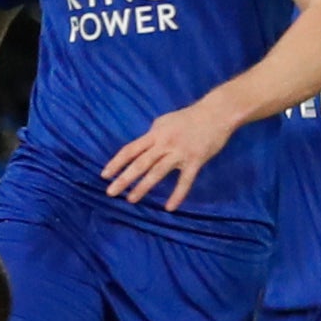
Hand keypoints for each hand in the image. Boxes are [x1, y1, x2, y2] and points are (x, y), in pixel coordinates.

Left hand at [102, 99, 240, 208]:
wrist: (217, 113)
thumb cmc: (188, 118)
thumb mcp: (164, 122)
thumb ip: (151, 136)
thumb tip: (139, 149)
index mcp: (154, 134)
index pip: (130, 150)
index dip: (116, 163)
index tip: (104, 175)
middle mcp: (164, 144)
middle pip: (140, 163)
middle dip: (124, 178)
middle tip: (110, 192)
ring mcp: (180, 153)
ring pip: (157, 172)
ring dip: (143, 187)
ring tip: (130, 200)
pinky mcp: (196, 160)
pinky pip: (185, 181)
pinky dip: (177, 195)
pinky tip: (169, 208)